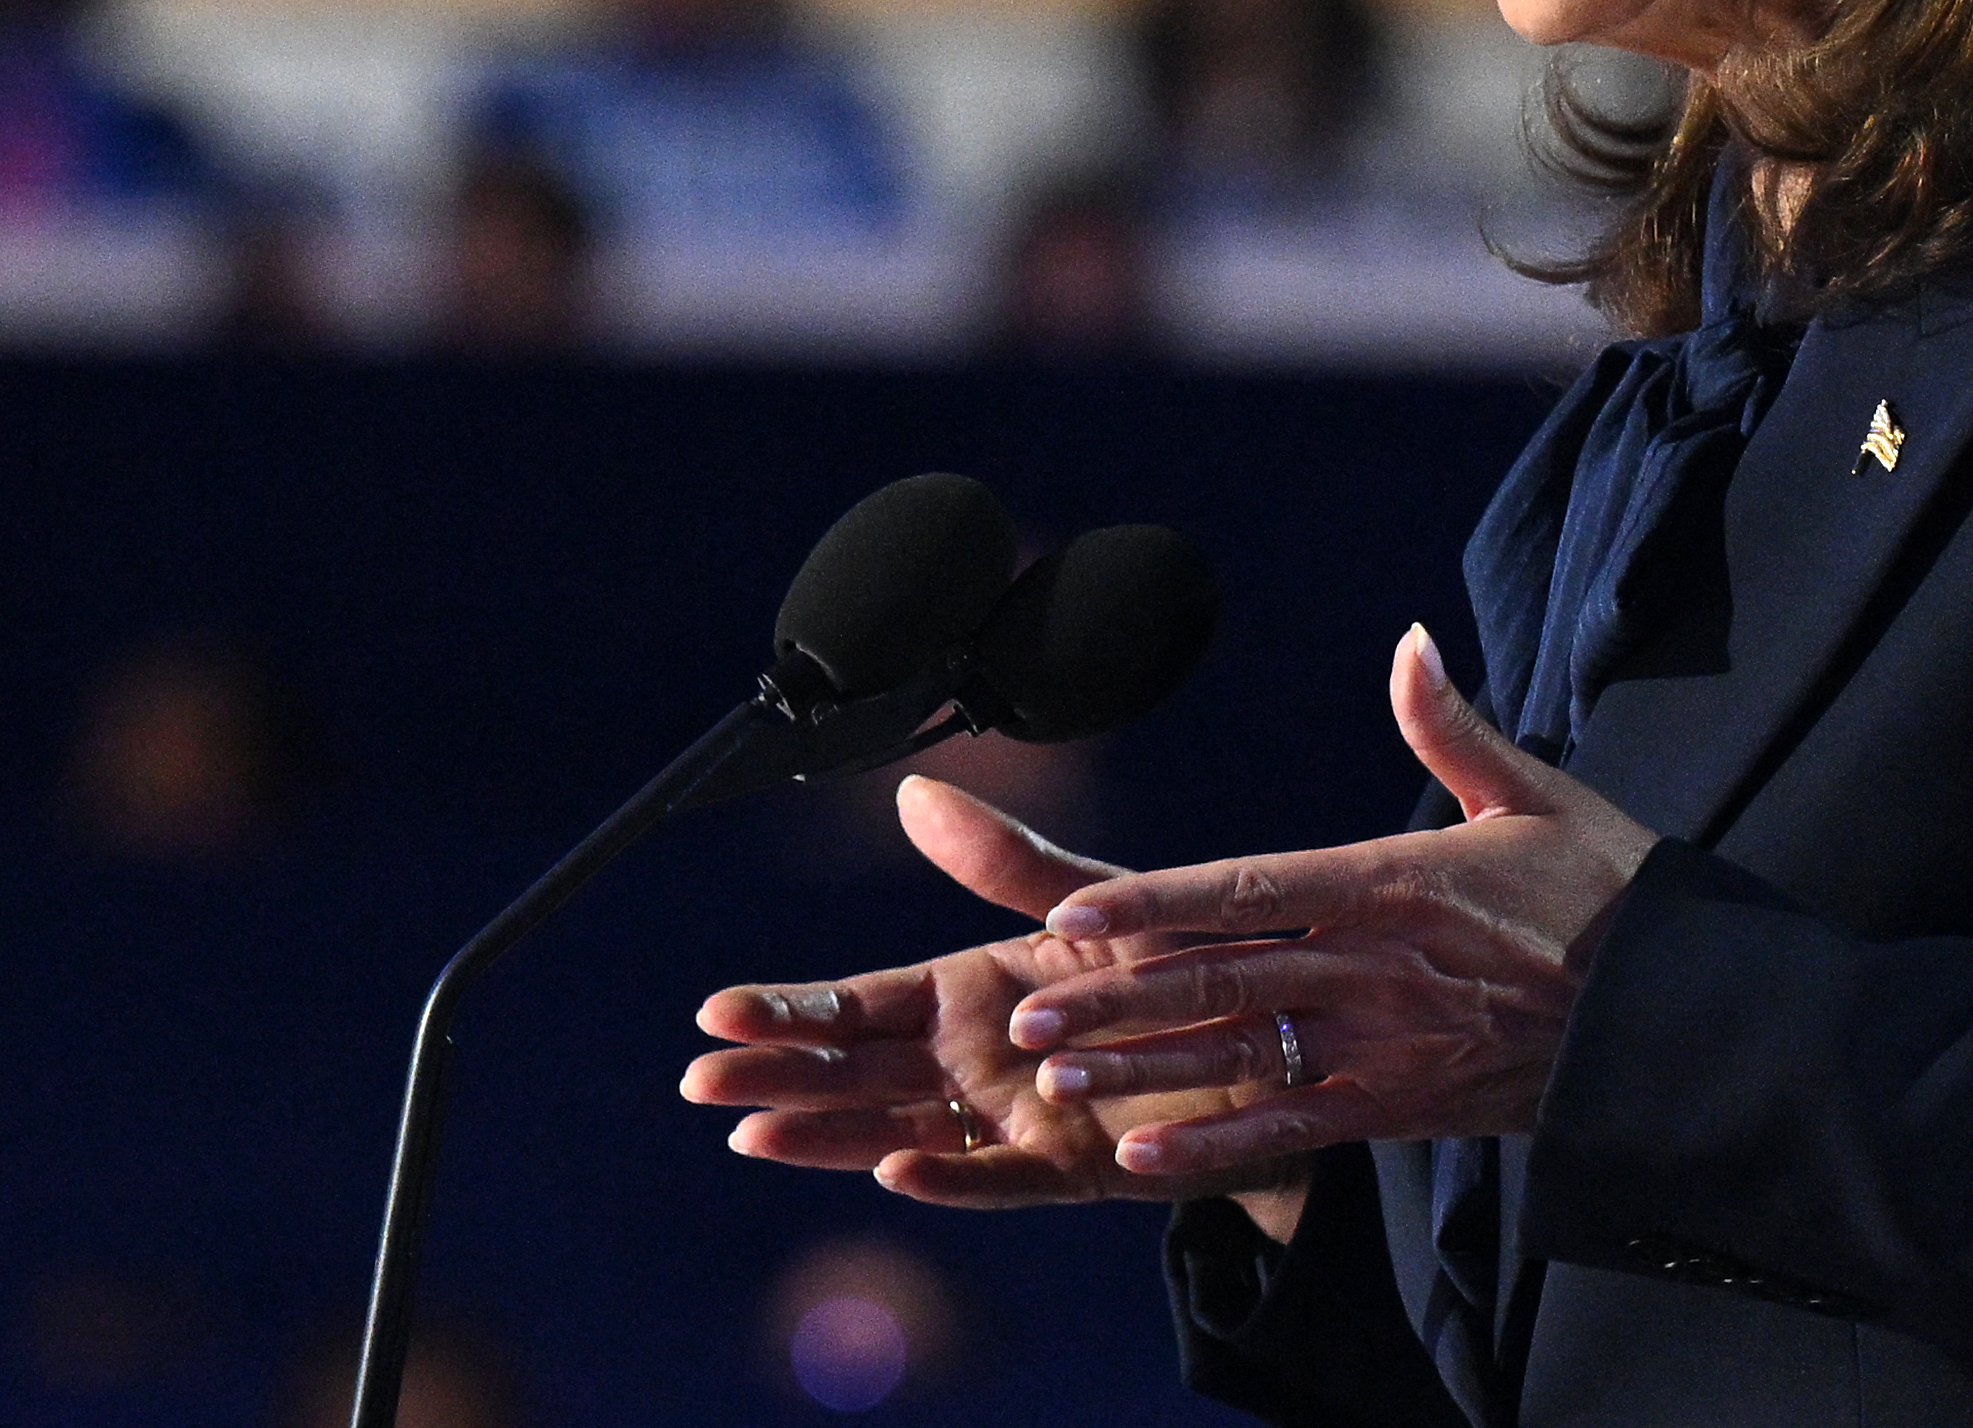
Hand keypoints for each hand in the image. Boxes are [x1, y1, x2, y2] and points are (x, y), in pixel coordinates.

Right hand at [681, 776, 1287, 1209]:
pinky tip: (894, 1169)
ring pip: (898, 1128)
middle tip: (701, 1079)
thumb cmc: (1170, 965)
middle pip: (856, 1072)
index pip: (857, 1004)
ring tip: (754, 1132)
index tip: (719, 1009)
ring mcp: (1011, 1119)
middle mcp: (974, 1061)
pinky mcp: (1069, 1167)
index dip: (789, 1009)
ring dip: (828, 1134)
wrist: (1271, 1039)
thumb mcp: (1088, 900)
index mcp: (966, 993)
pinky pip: (998, 1178)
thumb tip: (915, 794)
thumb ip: (1005, 861)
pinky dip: (947, 1175)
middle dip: (777, 1074)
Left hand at [1010, 624, 1657, 1192]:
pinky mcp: (1400, 1107)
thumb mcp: (1534, 795)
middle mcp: (1375, 968)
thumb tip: (1411, 637)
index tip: (1075, 912)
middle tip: (1025, 1014)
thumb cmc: (1608, 896)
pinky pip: (1293, 1130)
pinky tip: (1140, 1162)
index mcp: (1393, 883)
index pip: (1252, 890)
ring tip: (1055, 1076)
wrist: (1678, 1022)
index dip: (1158, 904)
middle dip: (1121, 998)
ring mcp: (1384, 1045)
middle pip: (1225, 980)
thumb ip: (1450, 724)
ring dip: (1146, 1069)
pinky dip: (1217, 1150)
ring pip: (1243, 1058)